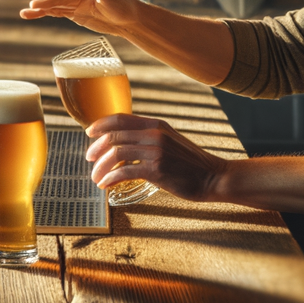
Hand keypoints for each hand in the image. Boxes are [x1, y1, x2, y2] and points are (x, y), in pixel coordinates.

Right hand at [19, 0, 143, 35]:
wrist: (130, 19)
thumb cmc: (121, 1)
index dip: (48, 0)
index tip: (35, 3)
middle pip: (55, 2)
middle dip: (42, 6)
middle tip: (28, 9)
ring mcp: (76, 6)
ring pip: (53, 8)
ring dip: (40, 11)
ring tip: (24, 13)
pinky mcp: (77, 16)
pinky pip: (58, 14)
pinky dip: (47, 15)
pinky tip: (36, 16)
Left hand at [84, 113, 231, 202]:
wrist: (214, 176)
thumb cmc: (190, 163)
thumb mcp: (170, 141)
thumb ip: (150, 138)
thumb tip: (124, 144)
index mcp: (156, 124)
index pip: (120, 118)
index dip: (100, 124)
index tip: (89, 133)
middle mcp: (154, 134)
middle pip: (114, 135)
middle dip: (96, 148)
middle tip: (90, 159)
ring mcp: (156, 151)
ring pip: (116, 153)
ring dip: (101, 166)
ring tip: (96, 176)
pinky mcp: (157, 170)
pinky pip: (125, 171)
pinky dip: (110, 178)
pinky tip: (106, 184)